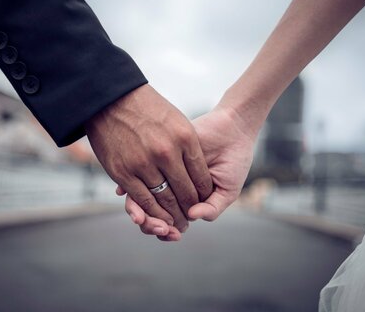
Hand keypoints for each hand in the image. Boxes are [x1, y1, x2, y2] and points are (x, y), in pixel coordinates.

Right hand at [85, 84, 212, 234]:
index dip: (203, 193)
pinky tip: (159, 218)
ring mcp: (144, 163)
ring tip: (178, 225)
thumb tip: (198, 170)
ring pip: (165, 200)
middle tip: (191, 220)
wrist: (112, 98)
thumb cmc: (147, 108)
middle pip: (185, 192)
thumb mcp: (177, 121)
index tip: (202, 201)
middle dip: (190, 209)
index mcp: (185, 138)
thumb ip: (189, 146)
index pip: (201, 177)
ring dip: (173, 216)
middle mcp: (166, 152)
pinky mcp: (123, 172)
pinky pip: (143, 200)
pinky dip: (153, 212)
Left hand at [118, 106, 255, 238]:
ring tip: (144, 216)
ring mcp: (162, 174)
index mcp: (185, 203)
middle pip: (149, 214)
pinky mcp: (157, 157)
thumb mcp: (227, 191)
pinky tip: (130, 192)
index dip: (166, 232)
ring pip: (140, 196)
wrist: (233, 130)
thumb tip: (191, 216)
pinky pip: (137, 172)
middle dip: (150, 225)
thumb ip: (212, 208)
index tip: (173, 234)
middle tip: (160, 228)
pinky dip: (130, 186)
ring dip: (139, 211)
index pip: (167, 223)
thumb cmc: (234, 162)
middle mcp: (170, 190)